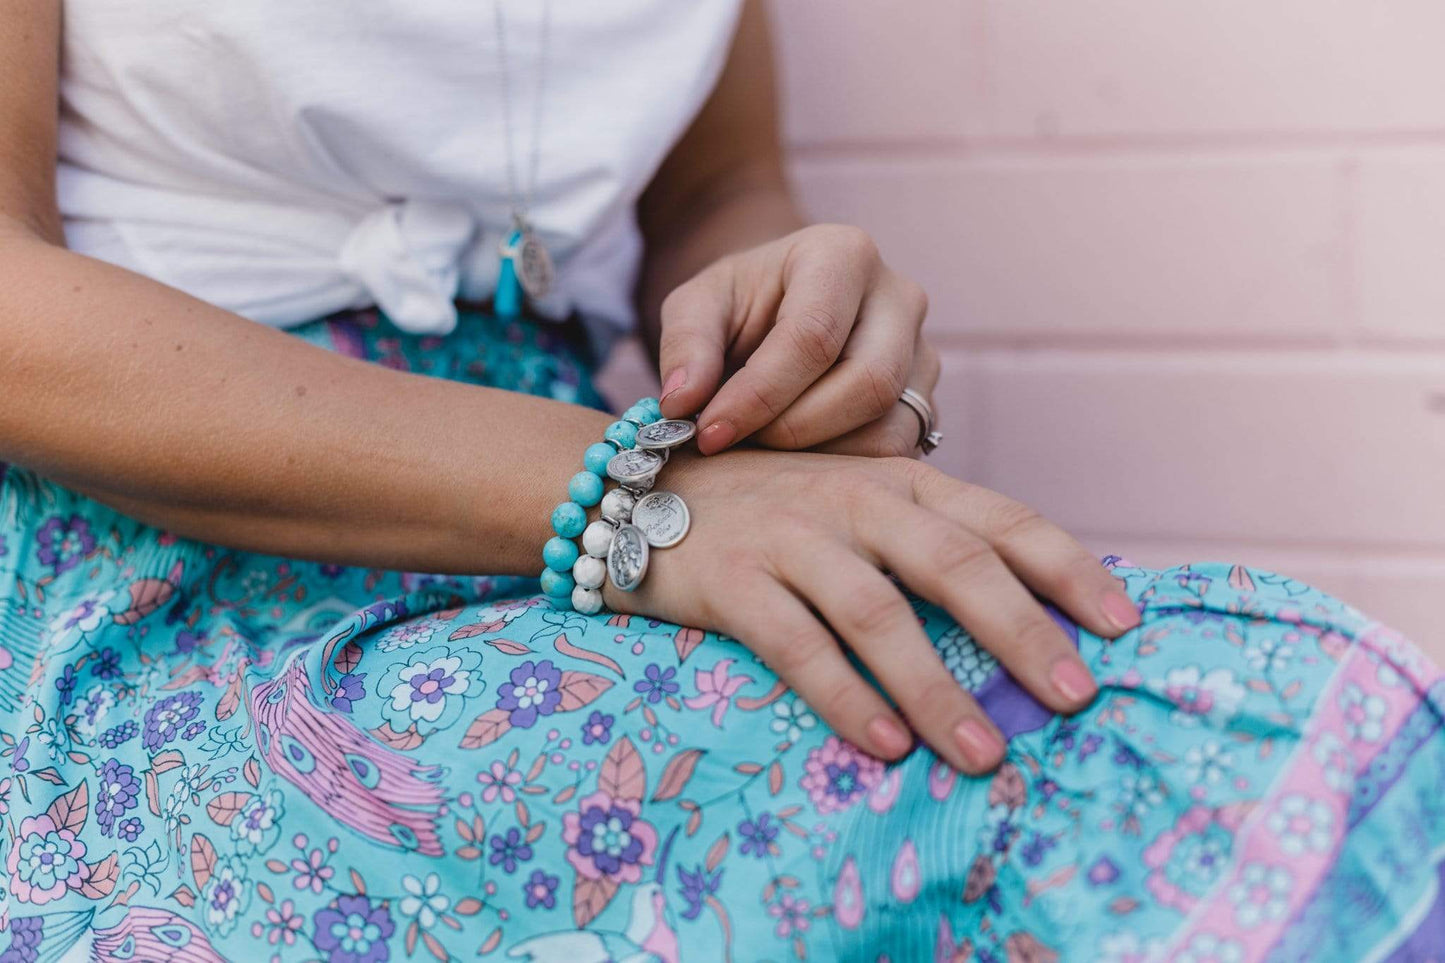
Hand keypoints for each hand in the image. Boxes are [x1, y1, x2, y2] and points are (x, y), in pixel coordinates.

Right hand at [604, 449, 1141, 772]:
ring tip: (983, 753)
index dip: (1067, 568)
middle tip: (1075, 697)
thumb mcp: (854, 502)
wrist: (636, 489)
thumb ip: (924, 539)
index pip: (1000, 519)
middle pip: (953, 563)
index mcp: (898, 481)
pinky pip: (795, 643)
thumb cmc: (770, 508)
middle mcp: (853, 501)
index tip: (1122, 623)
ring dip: (935, 686)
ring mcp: (790, 537)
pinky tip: (884, 745)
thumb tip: (1022, 616)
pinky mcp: (731, 580)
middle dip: (1020, 633)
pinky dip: (842, 696)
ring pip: (877, 612)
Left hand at [656, 224, 937, 457]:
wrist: (781, 309)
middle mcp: (899, 298)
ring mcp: (923, 352)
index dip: (759, 395)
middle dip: (792, 430)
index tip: (709, 432)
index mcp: (843, 254)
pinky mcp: (925, 402)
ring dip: (818, 456)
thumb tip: (681, 403)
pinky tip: (794, 460)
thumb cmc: (741, 304)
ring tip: (761, 451)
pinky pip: (897, 453)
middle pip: (866, 383)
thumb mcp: (697, 306)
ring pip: (889, 427)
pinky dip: (841, 468)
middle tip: (736, 446)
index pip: (812, 337)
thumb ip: (685, 345)